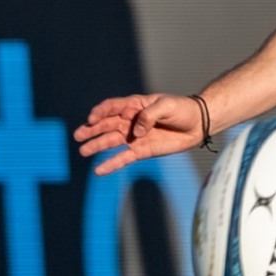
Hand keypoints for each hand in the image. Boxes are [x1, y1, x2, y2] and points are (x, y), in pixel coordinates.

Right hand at [75, 93, 204, 173]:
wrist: (197, 124)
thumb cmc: (181, 109)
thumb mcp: (166, 106)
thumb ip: (148, 116)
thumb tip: (135, 132)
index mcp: (135, 105)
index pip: (112, 107)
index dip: (100, 112)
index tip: (92, 118)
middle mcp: (130, 121)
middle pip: (106, 124)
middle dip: (92, 129)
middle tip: (78, 136)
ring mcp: (134, 137)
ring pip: (111, 141)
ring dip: (96, 145)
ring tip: (82, 151)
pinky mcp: (141, 151)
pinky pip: (123, 158)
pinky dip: (111, 164)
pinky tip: (98, 170)